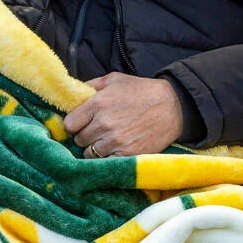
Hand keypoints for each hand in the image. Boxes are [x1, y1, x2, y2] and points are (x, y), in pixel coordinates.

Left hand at [65, 73, 182, 157]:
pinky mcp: (127, 154)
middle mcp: (104, 124)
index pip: (69, 124)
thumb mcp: (114, 80)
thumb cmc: (141, 91)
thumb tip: (71, 93)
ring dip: (94, 149)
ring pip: (89, 154)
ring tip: (106, 141)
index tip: (80, 123)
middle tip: (96, 131)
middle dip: (84, 136)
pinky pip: (105, 162)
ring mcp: (115, 141)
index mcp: (97, 104)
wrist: (173, 106)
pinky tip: (113, 150)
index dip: (74, 124)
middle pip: (79, 140)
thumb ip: (90, 85)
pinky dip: (106, 158)